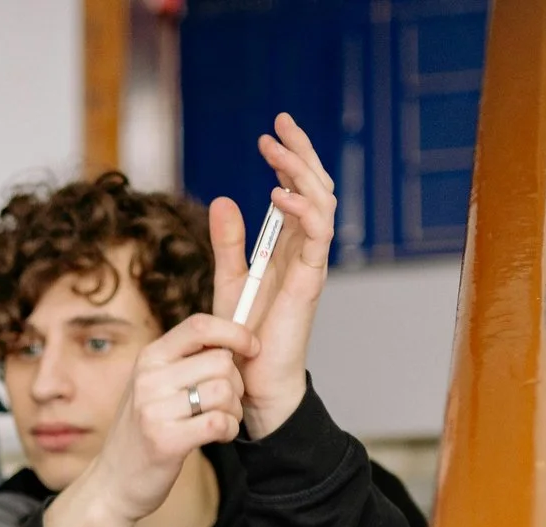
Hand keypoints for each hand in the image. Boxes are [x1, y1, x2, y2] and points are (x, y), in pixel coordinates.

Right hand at [40, 314, 253, 526]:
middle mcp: (148, 379)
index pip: (199, 325)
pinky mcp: (166, 441)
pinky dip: (228, 431)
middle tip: (227, 403)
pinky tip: (218, 436)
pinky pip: (219, 423)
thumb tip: (234, 339)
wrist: (114, 482)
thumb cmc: (144, 432)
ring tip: (221, 421)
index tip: (252, 347)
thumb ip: (185, 362)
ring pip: (224, 391)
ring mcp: (154, 410)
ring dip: (234, 410)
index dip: (235, 332)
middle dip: (237, 384)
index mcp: (149, 358)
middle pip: (221, 361)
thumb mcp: (154, 387)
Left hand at [211, 113, 336, 438]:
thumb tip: (223, 198)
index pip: (297, 190)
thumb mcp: (228, 279)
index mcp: (288, 246)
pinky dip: (302, 211)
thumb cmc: (243, 338)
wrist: (251, 383)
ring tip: (277, 151)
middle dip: (300, 153)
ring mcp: (310, 265)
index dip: (289, 159)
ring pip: (322, 204)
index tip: (270, 131)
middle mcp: (305, 251)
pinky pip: (316, 237)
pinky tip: (278, 193)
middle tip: (280, 125)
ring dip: (301, 172)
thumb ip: (228, 241)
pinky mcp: (309, 282)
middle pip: (315, 188)